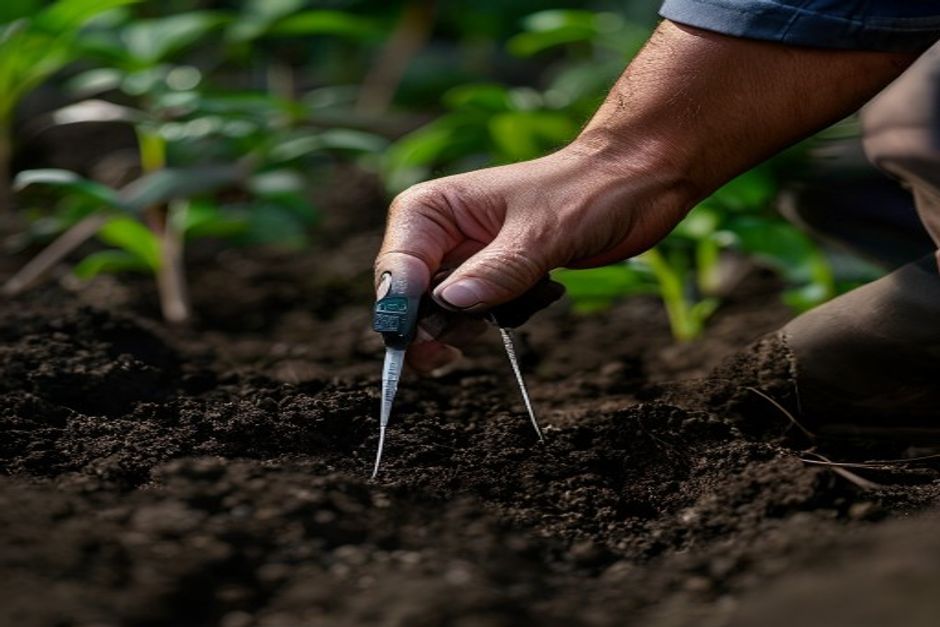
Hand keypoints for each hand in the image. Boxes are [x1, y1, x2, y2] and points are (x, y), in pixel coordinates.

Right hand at [374, 138, 694, 371]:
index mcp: (431, 210)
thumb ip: (495, 272)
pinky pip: (480, 318)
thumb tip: (448, 307)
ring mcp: (465, 260)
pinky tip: (539, 293)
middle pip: (410, 303)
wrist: (633, 181)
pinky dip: (506, 318)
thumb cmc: (587, 190)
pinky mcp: (492, 278)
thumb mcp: (542, 233)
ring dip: (483, 322)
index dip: (403, 312)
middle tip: (468, 340)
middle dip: (442, 326)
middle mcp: (439, 236)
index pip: (396, 271)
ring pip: (445, 318)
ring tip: (528, 292)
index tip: (425, 343)